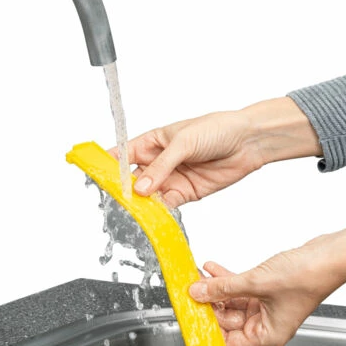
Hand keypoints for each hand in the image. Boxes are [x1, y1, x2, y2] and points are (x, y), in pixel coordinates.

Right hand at [112, 97, 320, 207]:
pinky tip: (154, 216)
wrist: (248, 141)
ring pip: (149, 196)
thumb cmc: (217, 129)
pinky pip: (167, 206)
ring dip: (142, 205)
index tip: (97, 178)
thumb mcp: (184, 142)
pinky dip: (160, 213)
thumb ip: (162, 165)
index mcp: (153, 141)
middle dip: (124, 191)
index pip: (123, 154)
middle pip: (133, 179)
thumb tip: (140, 187)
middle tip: (116, 202)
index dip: (109, 166)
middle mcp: (160, 160)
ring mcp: (172, 178)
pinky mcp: (187, 193)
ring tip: (134, 213)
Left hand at [188, 226, 345, 345]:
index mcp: (267, 337)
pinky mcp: (267, 291)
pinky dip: (226, 280)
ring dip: (215, 289)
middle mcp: (266, 326)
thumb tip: (198, 292)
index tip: (189, 319)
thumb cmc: (308, 278)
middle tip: (189, 291)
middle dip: (208, 305)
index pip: (228, 345)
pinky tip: (212, 269)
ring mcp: (266, 308)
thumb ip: (224, 288)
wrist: (329, 256)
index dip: (207, 333)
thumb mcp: (256, 283)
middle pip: (227, 322)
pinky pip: (240, 289)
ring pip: (231, 302)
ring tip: (197, 276)